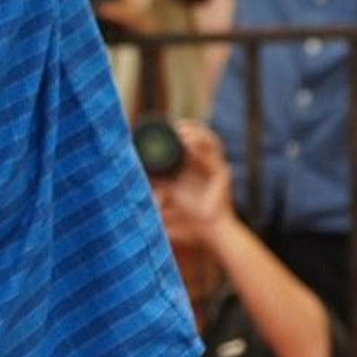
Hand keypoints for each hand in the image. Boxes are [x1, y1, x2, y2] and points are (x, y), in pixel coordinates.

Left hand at [155, 122, 233, 247]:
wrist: (209, 231)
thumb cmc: (191, 219)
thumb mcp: (168, 197)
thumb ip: (154, 189)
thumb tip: (134, 182)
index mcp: (197, 165)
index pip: (192, 138)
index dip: (181, 129)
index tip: (166, 124)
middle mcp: (208, 163)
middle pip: (203, 135)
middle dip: (190, 126)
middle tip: (174, 124)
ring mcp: (217, 167)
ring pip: (211, 140)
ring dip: (196, 134)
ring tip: (181, 131)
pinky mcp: (223, 174)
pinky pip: (213, 157)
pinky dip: (201, 150)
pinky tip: (188, 146)